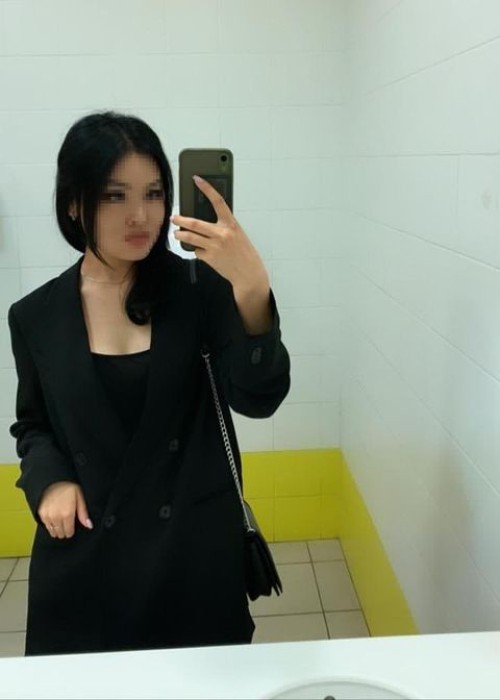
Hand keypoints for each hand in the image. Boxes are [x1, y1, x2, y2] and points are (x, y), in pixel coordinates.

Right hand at [38, 481, 92, 538]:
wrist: (53, 479)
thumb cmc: (68, 487)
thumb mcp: (79, 498)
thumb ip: (83, 514)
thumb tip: (89, 525)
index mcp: (67, 514)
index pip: (68, 532)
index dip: (71, 532)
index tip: (71, 529)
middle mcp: (56, 517)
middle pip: (60, 533)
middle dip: (64, 531)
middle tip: (66, 525)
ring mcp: (47, 516)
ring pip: (52, 531)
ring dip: (56, 530)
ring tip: (60, 524)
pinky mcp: (41, 514)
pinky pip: (45, 526)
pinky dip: (49, 525)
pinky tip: (53, 520)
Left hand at [171, 176, 269, 296]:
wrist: (248, 273)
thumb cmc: (244, 252)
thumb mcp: (237, 234)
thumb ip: (224, 226)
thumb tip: (205, 220)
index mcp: (231, 224)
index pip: (218, 201)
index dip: (207, 189)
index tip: (197, 180)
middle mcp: (222, 234)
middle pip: (195, 223)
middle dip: (180, 220)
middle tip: (174, 218)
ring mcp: (215, 246)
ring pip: (190, 238)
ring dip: (180, 235)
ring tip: (177, 234)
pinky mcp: (210, 258)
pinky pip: (197, 251)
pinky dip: (197, 250)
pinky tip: (202, 252)